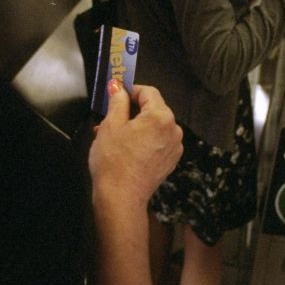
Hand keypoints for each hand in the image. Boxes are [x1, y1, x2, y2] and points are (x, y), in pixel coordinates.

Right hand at [89, 81, 182, 206]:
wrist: (121, 198)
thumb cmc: (114, 161)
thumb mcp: (111, 125)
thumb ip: (117, 101)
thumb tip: (117, 86)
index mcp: (161, 116)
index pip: (148, 92)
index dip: (131, 90)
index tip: (116, 93)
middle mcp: (173, 129)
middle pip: (153, 109)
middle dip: (132, 110)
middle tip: (110, 117)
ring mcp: (174, 146)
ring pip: (155, 126)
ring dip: (136, 126)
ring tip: (114, 135)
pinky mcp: (171, 160)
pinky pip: (158, 141)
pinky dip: (144, 139)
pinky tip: (126, 148)